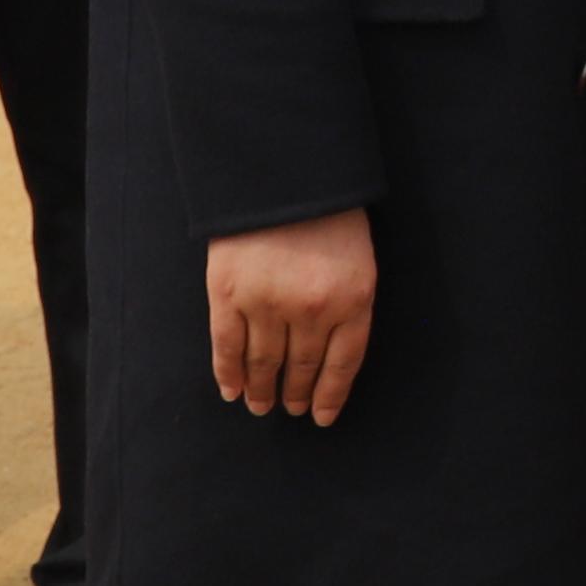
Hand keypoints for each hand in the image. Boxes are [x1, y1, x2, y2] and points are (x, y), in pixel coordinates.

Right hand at [208, 210, 376, 423]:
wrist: (283, 168)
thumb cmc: (327, 209)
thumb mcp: (358, 255)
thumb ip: (349, 301)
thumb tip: (331, 354)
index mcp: (353, 298)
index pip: (343, 364)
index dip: (330, 396)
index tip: (320, 417)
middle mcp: (312, 309)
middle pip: (302, 366)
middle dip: (296, 392)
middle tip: (290, 409)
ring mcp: (267, 302)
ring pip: (263, 362)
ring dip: (261, 389)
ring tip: (261, 404)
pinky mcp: (228, 293)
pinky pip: (227, 346)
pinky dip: (228, 373)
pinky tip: (232, 390)